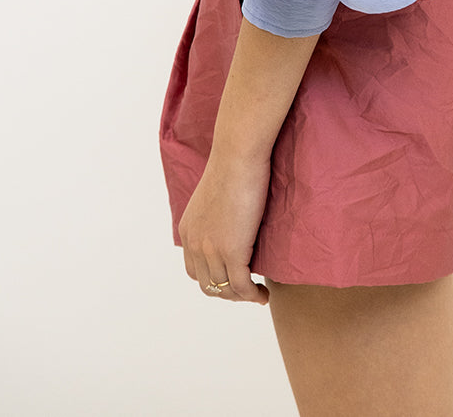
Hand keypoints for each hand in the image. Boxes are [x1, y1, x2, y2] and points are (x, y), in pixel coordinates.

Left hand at [179, 147, 272, 305]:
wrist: (238, 156)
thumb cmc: (233, 166)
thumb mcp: (215, 196)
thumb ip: (216, 216)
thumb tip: (232, 223)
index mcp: (188, 231)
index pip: (195, 271)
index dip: (214, 280)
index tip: (233, 278)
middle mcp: (195, 244)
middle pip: (208, 285)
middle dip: (227, 293)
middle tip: (248, 290)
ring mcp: (211, 250)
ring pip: (225, 289)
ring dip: (242, 297)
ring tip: (258, 294)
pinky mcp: (232, 251)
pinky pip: (242, 286)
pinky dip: (253, 296)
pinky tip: (263, 294)